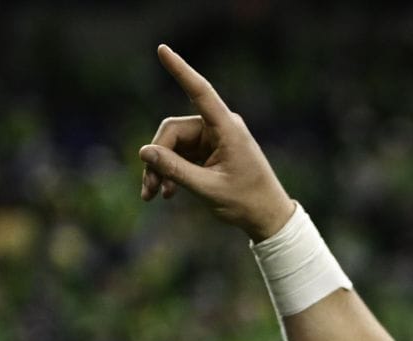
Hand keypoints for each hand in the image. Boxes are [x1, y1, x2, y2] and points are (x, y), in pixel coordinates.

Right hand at [140, 45, 293, 237]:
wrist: (268, 218)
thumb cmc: (246, 202)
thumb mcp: (208, 189)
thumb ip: (175, 170)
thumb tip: (144, 151)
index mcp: (227, 128)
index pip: (199, 92)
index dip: (180, 70)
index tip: (162, 49)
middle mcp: (219, 127)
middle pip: (173, 131)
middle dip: (157, 158)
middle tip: (148, 189)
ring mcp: (213, 139)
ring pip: (173, 145)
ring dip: (161, 168)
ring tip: (152, 195)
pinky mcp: (209, 151)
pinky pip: (181, 155)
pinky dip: (171, 172)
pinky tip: (166, 193)